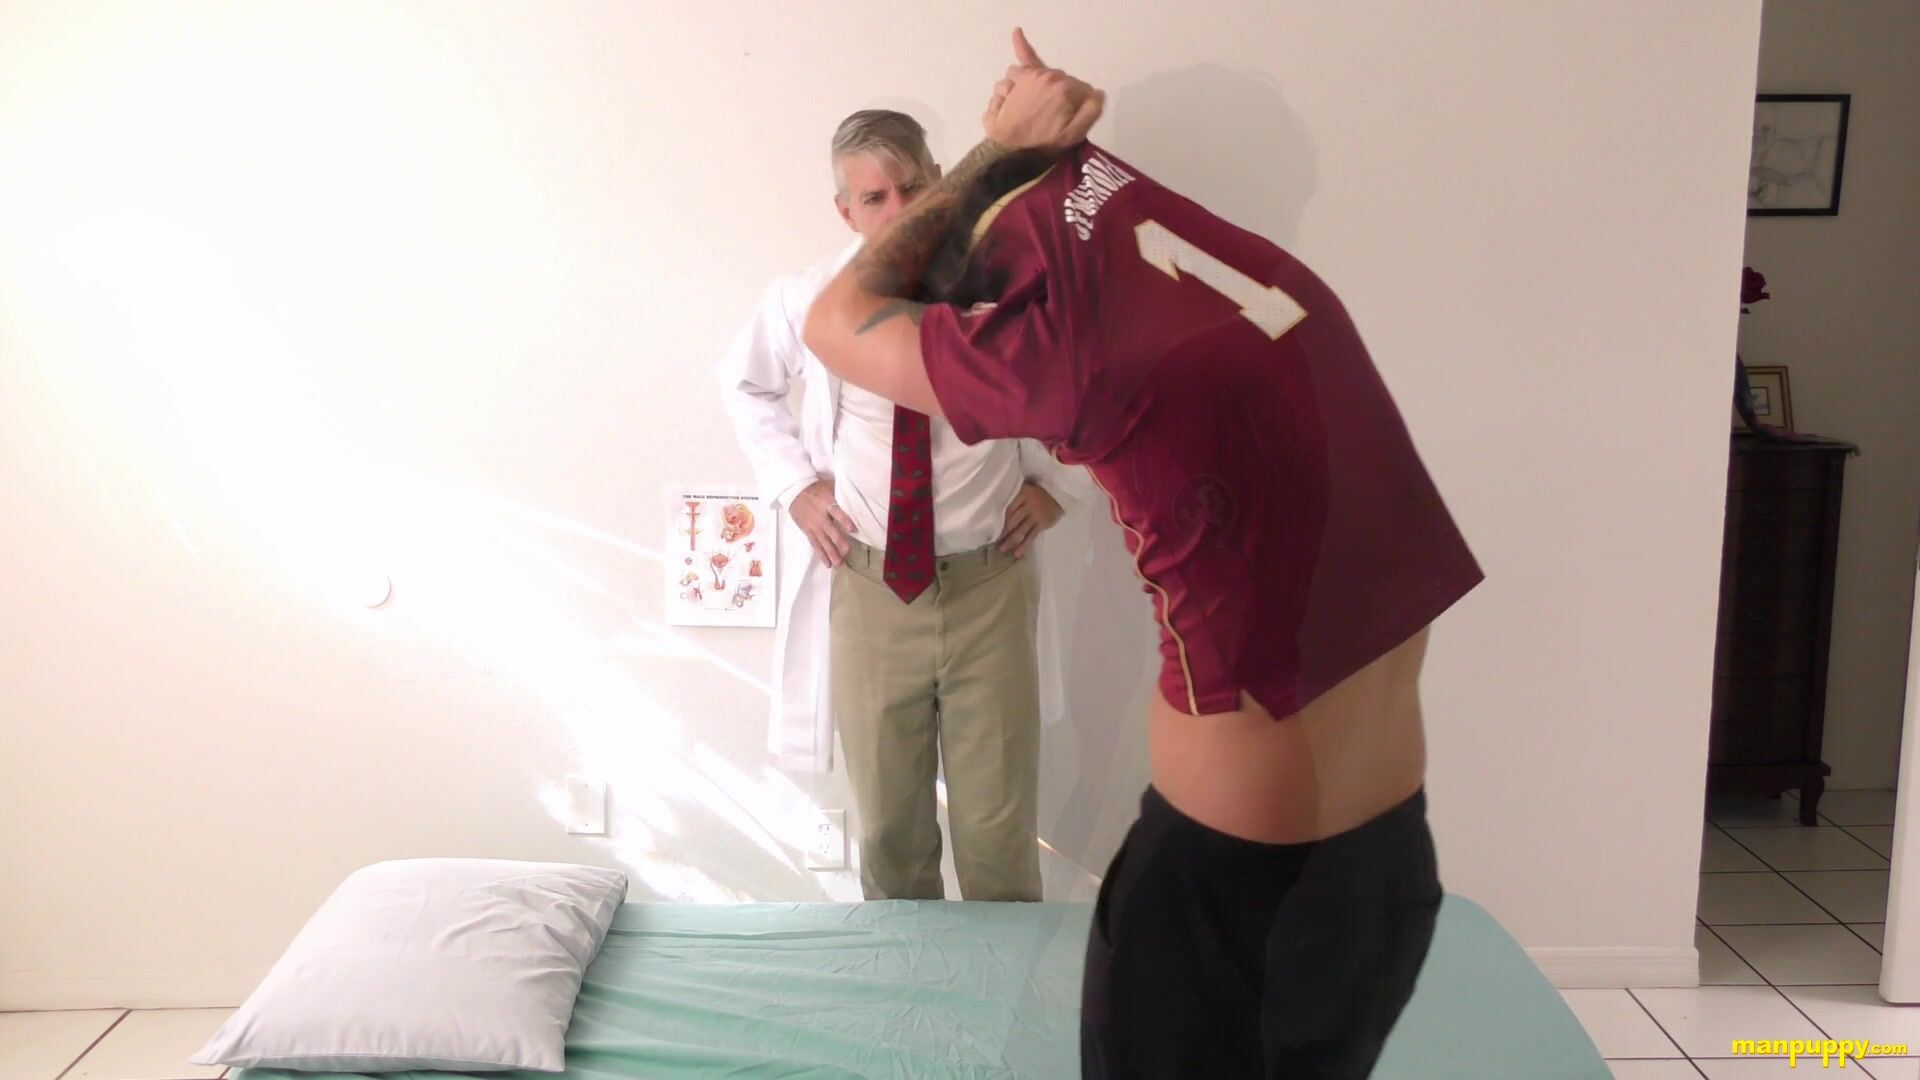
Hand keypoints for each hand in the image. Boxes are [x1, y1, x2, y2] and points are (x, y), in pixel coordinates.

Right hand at [789, 478, 854, 567]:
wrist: (795, 491)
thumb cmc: (815, 488)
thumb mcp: (829, 486)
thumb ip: (841, 494)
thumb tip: (857, 497)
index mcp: (826, 503)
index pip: (836, 512)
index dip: (844, 521)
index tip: (853, 529)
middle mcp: (820, 516)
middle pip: (830, 531)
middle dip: (838, 542)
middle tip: (847, 552)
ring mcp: (813, 526)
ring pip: (823, 542)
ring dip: (831, 553)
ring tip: (839, 564)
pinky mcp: (808, 531)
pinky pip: (815, 545)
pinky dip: (821, 554)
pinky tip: (828, 563)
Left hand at [984, 28, 1102, 151]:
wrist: (1009, 156)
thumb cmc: (1044, 147)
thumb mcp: (1075, 135)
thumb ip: (1091, 111)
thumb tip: (1098, 93)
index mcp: (1065, 88)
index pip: (1080, 89)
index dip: (1079, 104)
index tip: (1072, 119)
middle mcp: (1045, 76)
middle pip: (1059, 81)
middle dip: (1059, 95)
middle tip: (1053, 118)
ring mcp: (1024, 78)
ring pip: (1039, 76)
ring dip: (1041, 87)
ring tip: (1035, 107)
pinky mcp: (1008, 84)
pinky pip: (1015, 70)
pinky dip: (1019, 70)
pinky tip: (1017, 33)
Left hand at [998, 482, 1063, 557]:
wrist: (1059, 494)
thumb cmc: (1038, 492)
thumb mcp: (1026, 488)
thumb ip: (1015, 497)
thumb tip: (997, 507)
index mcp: (1022, 494)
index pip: (1008, 508)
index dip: (999, 519)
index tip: (990, 527)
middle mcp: (1028, 504)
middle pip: (1012, 520)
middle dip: (1002, 532)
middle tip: (992, 542)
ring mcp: (1036, 515)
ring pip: (1020, 530)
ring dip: (1010, 541)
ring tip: (1002, 549)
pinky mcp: (1042, 524)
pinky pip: (1031, 536)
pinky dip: (1024, 546)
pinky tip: (1017, 553)